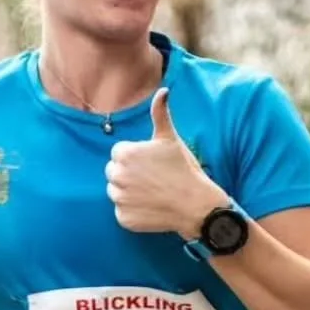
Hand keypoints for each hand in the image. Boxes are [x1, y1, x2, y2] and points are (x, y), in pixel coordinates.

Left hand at [105, 89, 223, 237]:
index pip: (119, 154)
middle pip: (114, 173)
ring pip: (117, 192)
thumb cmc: (183, 169)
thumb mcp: (171, 139)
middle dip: (129, 174)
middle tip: (153, 179)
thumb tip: (163, 91)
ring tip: (153, 192)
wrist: (196, 205)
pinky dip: (134, 211)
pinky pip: (122, 212)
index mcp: (124, 154)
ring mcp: (119, 199)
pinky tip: (152, 207)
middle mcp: (116, 176)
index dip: (137, 158)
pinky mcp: (123, 219)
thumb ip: (160, 114)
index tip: (153, 164)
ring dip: (130, 193)